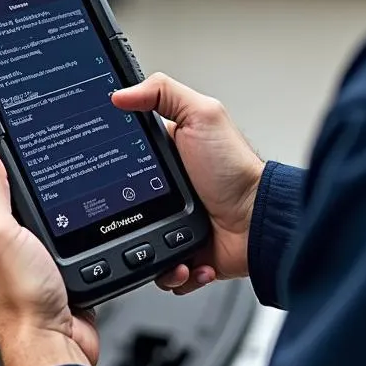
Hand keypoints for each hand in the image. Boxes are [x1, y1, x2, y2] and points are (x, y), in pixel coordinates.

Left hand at [0, 136, 98, 365]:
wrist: (54, 348)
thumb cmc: (20, 301)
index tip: (13, 140)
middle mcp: (3, 251)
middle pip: (20, 204)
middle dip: (36, 188)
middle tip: (53, 165)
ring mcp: (32, 266)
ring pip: (49, 226)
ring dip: (63, 214)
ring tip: (73, 193)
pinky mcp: (60, 279)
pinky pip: (71, 248)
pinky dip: (81, 239)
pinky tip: (89, 230)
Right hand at [112, 74, 264, 296]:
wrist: (260, 220)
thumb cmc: (236, 169)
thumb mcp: (202, 116)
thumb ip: (162, 93)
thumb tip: (120, 93)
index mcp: (165, 157)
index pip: (124, 159)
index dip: (112, 164)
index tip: (105, 170)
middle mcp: (166, 192)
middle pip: (123, 207)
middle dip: (123, 217)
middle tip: (136, 213)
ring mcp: (173, 224)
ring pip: (136, 244)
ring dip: (144, 251)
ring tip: (162, 244)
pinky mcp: (184, 253)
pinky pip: (162, 271)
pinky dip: (171, 272)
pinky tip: (185, 260)